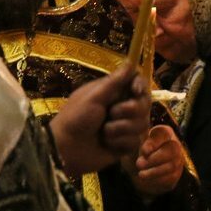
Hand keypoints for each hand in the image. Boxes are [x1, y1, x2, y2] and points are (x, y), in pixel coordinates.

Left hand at [49, 63, 149, 177]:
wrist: (66, 149)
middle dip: (128, 110)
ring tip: (104, 132)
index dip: (141, 86)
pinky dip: (120, 142)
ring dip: (120, 128)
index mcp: (114, 93)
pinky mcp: (126, 144)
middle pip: (144, 104)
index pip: (138, 83)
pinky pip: (135, 141)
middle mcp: (123, 108)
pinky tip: (107, 144)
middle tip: (110, 114)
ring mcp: (126, 126)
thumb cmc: (75, 118)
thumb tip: (130, 62)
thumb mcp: (93, 97)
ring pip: (142, 124)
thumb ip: (114, 81)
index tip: (135, 92)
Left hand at [123, 125, 183, 196]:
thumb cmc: (140, 150)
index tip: (143, 151)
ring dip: (154, 172)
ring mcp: (177, 160)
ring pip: (172, 166)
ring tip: (141, 174)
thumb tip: (145, 151)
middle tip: (139, 164)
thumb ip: (138, 142)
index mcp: (164, 133)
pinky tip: (146, 180)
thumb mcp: (136, 142)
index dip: (154, 143)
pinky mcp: (175, 174)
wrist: (142, 166)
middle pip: (172, 150)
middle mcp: (174, 145)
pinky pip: (169, 178)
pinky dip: (156, 180)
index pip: (164, 133)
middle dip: (154, 159)